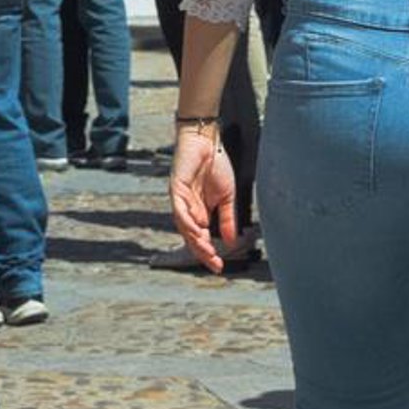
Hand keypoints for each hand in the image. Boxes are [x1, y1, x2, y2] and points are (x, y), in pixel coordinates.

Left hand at [169, 126, 238, 274]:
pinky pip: (179, 208)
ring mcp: (180, 199)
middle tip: (214, 263)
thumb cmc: (215, 165)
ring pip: (183, 226)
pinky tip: (197, 228)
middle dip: (202, 252)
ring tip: (206, 250)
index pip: (201, 238)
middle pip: (190, 236)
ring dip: (194, 239)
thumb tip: (231, 241)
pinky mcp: (176, 188)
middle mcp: (187, 209)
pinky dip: (187, 220)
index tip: (219, 267)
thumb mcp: (227, 197)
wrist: (209, 141)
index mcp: (199, 212)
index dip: (208, 253)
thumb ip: (227, 219)